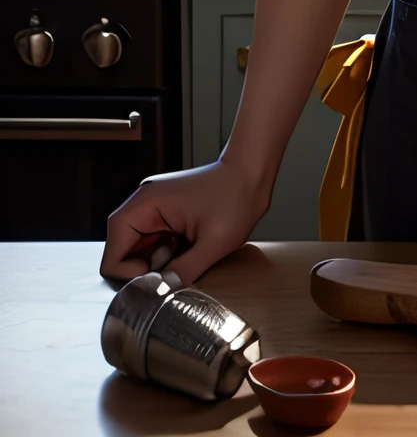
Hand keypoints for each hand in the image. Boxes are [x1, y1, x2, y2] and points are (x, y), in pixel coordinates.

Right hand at [99, 158, 269, 284]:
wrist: (253, 172)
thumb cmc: (237, 197)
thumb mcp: (214, 242)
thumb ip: (182, 272)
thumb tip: (159, 296)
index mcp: (143, 205)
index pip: (111, 257)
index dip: (131, 276)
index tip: (161, 276)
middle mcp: (141, 206)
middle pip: (121, 256)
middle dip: (146, 270)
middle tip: (177, 264)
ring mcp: (152, 210)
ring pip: (138, 254)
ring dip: (158, 263)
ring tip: (186, 253)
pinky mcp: (164, 216)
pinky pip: (153, 246)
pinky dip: (167, 255)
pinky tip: (188, 248)